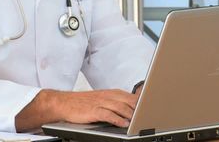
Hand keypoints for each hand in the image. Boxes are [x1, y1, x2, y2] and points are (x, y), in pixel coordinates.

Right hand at [15, 89, 139, 130]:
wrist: (63, 103)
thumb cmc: (83, 103)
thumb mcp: (102, 99)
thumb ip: (118, 103)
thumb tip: (134, 108)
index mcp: (112, 93)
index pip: (132, 96)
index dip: (144, 102)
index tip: (155, 108)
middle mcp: (108, 96)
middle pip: (129, 101)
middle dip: (141, 109)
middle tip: (150, 116)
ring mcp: (101, 102)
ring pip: (121, 107)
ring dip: (131, 115)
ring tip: (139, 122)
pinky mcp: (93, 110)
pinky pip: (108, 114)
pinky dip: (117, 119)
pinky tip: (123, 124)